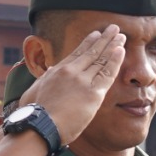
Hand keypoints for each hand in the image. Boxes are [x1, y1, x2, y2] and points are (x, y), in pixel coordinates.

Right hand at [20, 24, 130, 143]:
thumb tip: (50, 70)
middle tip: (114, 28)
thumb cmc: (34, 113)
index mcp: (58, 71)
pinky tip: (121, 51)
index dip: (89, 42)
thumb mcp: (34, 90)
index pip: (77, 53)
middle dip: (104, 39)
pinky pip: (107, 74)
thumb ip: (44, 78)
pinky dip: (115, 61)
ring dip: (113, 46)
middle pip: (92, 52)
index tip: (97, 34)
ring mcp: (82, 81)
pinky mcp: (92, 94)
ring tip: (121, 36)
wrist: (39, 126)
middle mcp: (71, 72)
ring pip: (101, 60)